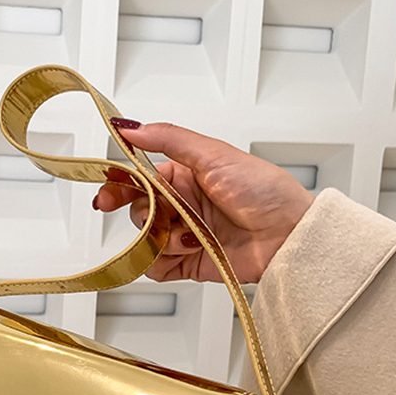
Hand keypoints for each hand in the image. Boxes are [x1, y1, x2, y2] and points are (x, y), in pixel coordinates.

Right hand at [95, 120, 313, 283]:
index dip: (118, 186)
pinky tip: (188, 251)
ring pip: (145, 240)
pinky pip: (155, 267)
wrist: (288, 235)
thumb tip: (130, 127)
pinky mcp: (186, 264)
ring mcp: (182, 236)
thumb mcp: (214, 155)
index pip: (138, 180)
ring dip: (162, 238)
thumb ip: (168, 140)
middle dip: (143, 215)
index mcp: (184, 176)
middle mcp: (181, 205)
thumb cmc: (263, 191)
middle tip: (149, 217)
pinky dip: (164, 261)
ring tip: (190, 236)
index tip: (107, 195)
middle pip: (138, 211)